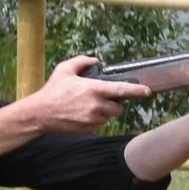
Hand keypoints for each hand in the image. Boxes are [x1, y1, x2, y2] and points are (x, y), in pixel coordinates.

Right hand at [16, 55, 152, 133]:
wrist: (41, 114)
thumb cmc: (53, 90)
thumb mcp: (65, 69)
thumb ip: (82, 61)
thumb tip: (96, 60)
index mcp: (93, 89)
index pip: (121, 90)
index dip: (137, 90)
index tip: (148, 91)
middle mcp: (96, 106)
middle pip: (119, 107)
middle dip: (115, 102)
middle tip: (103, 97)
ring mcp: (93, 119)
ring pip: (110, 116)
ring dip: (105, 111)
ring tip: (88, 105)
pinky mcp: (89, 129)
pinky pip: (100, 123)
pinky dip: (97, 118)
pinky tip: (82, 113)